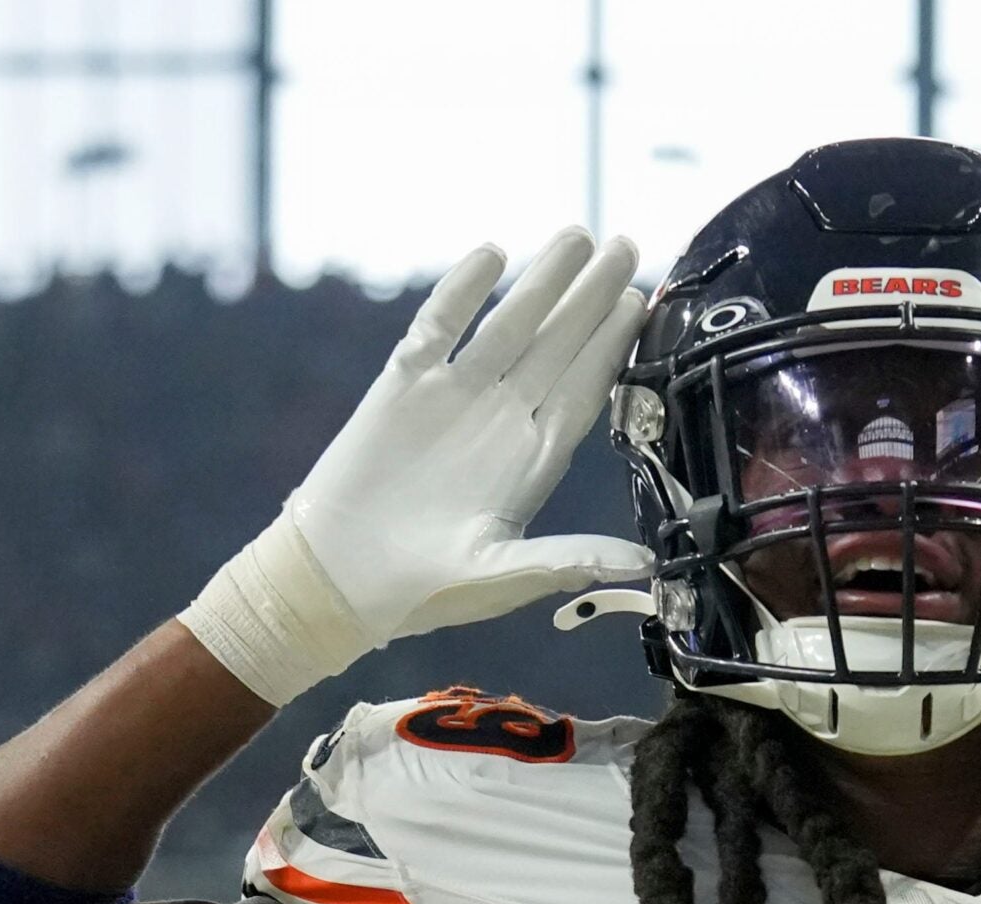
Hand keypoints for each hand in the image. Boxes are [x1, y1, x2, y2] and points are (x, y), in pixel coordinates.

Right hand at [183, 228, 651, 704]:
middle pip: (557, 346)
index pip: (583, 391)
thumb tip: (640, 562)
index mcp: (532, 461)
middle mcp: (501, 420)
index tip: (642, 302)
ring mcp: (454, 397)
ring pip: (507, 325)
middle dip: (591, 296)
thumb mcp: (501, 579)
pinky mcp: (403, 386)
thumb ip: (565, 560)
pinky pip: (439, 326)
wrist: (339, 579)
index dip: (612, 346)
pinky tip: (491, 255)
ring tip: (575, 237)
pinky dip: (462, 290)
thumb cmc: (423, 591)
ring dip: (541, 283)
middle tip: (624, 245)